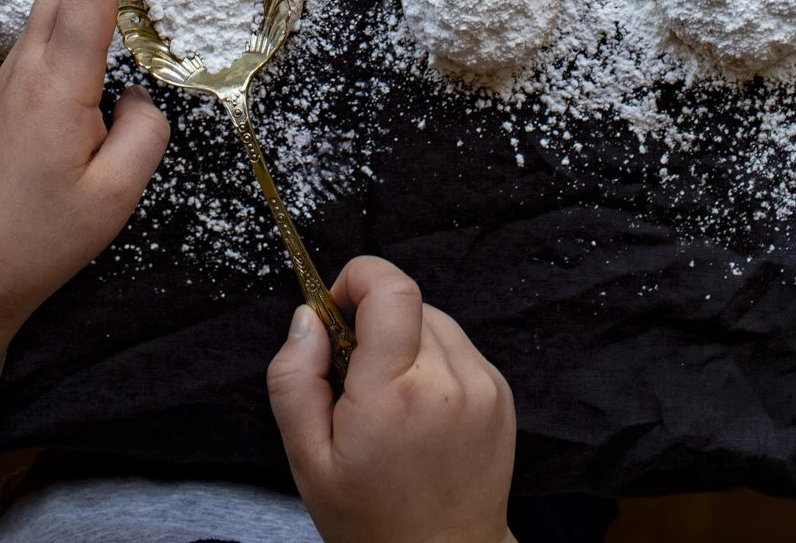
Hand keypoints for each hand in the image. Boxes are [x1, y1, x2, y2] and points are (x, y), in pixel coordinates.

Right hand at [267, 256, 516, 542]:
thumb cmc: (370, 517)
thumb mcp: (306, 458)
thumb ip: (295, 377)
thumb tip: (308, 316)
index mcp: (396, 393)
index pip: (391, 288)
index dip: (358, 279)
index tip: (337, 310)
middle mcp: (449, 380)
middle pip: (407, 302)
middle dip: (374, 322)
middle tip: (356, 377)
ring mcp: (482, 385)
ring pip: (433, 320)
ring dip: (405, 340)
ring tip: (390, 398)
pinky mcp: (500, 392)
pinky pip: (457, 346)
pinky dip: (433, 360)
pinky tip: (420, 408)